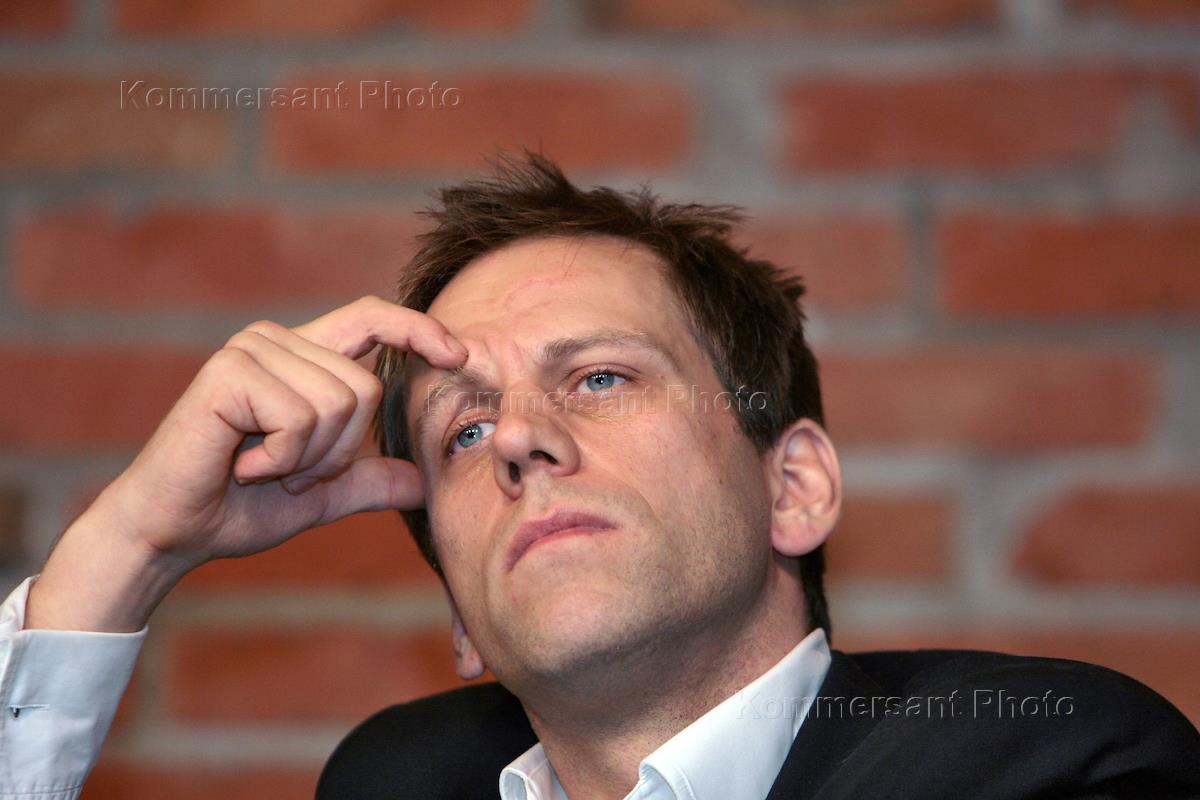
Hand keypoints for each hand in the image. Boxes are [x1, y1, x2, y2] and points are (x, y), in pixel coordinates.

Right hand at [26, 296, 465, 631]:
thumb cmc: (237, 508)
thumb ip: (367, 480)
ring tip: (262, 467)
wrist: (170, 532)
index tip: (459, 355)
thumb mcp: (319, 494)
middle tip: (287, 472)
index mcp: (300, 357)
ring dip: (311, 458)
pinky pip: (304, 418)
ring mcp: (251, 350)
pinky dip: (285, 458)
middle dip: (341, 450)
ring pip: (341, 402)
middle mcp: (276, 341)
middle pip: (367, 387)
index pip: (371, 319)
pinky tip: (243, 465)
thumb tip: (422, 482)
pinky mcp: (230, 372)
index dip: (419, 329)